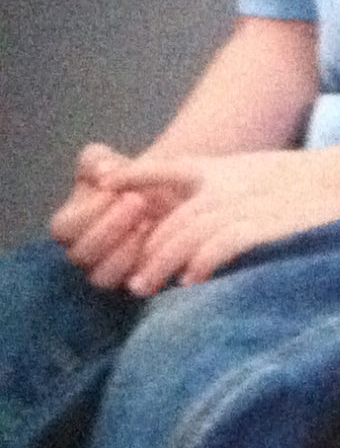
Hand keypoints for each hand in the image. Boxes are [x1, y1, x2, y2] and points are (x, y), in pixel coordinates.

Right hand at [47, 146, 177, 291]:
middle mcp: (84, 253)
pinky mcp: (134, 283)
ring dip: (124, 252)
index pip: (63, 229)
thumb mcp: (110, 161)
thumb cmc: (130, 178)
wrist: (169, 195)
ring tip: (148, 222)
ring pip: (102, 277)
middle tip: (138, 202)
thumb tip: (103, 173)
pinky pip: (132, 286)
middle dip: (109, 229)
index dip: (87, 211)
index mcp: (70, 226)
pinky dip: (145, 266)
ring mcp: (107, 271)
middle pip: (80, 255)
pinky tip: (160, 241)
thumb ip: (98, 161)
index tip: (116, 190)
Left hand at [104, 148, 339, 291]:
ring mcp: (244, 203)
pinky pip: (220, 245)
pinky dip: (201, 263)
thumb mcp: (266, 173)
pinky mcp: (264, 224)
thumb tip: (208, 214)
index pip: (169, 169)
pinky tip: (191, 283)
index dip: (137, 177)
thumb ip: (234, 187)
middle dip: (147, 249)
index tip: (110, 185)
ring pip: (187, 234)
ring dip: (163, 262)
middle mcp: (228, 184)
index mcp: (226, 169)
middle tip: (133, 280)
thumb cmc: (317, 185)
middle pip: (172, 217)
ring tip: (147, 288)